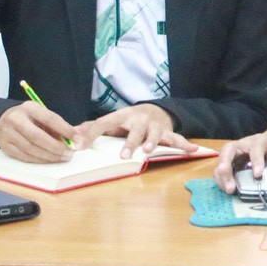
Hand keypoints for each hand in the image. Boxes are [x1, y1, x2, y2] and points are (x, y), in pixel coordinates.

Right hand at [0, 102, 76, 162]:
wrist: (2, 120)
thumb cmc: (30, 118)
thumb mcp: (42, 114)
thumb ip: (59, 125)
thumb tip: (78, 137)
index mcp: (29, 108)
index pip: (50, 119)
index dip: (65, 130)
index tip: (78, 139)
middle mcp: (16, 119)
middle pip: (37, 136)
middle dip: (56, 147)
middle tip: (70, 153)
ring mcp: (8, 134)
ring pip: (30, 149)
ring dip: (49, 156)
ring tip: (63, 157)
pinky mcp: (6, 147)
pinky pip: (24, 156)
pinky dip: (39, 160)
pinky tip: (50, 160)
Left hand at [73, 103, 190, 157]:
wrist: (154, 110)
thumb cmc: (128, 121)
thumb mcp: (111, 121)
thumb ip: (93, 128)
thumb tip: (73, 134)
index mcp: (121, 117)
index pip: (103, 123)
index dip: (91, 133)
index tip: (80, 145)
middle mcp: (139, 120)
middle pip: (135, 130)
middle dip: (131, 142)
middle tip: (125, 155)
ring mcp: (154, 126)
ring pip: (154, 134)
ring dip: (152, 142)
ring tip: (149, 151)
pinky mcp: (167, 132)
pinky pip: (177, 139)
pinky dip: (185, 144)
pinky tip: (193, 150)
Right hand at [214, 134, 266, 194]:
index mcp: (261, 141)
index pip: (257, 146)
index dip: (256, 159)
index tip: (258, 175)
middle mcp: (243, 145)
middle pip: (229, 149)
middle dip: (226, 164)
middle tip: (230, 181)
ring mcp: (234, 153)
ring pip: (221, 160)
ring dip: (222, 175)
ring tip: (229, 189)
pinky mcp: (228, 163)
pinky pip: (219, 170)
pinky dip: (221, 180)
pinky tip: (228, 189)